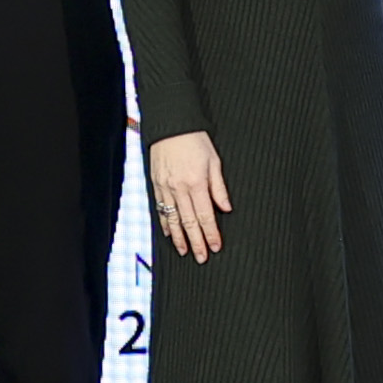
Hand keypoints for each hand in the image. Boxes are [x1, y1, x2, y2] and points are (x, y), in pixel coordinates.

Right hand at [147, 129, 231, 263]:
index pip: (205, 216)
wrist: (171, 125)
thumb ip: (219, 187)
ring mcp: (166, 187)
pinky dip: (165, 223)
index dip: (211, 233)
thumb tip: (226, 208)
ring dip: (180, 238)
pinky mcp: (156, 184)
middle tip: (201, 258)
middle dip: (196, 242)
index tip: (215, 247)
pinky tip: (169, 234)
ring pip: (173, 219)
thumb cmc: (196, 140)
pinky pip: (161, 209)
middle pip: (189, 222)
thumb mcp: (214, 161)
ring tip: (185, 252)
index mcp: (196, 183)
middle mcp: (180, 189)